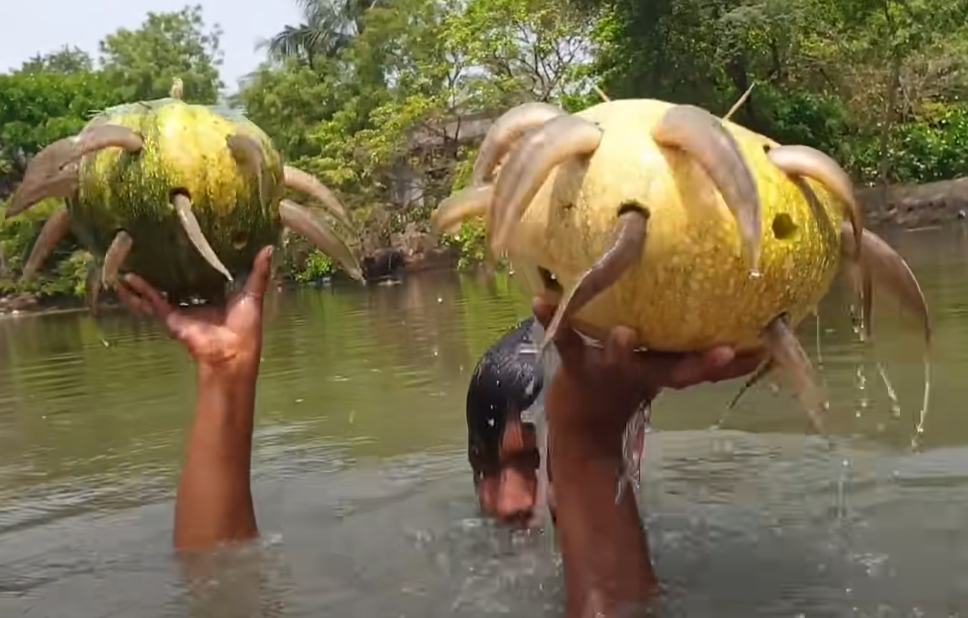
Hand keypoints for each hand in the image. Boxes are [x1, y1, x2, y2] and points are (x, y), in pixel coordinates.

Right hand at [117, 246, 273, 371]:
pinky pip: (153, 302)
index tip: (190, 238)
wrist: (232, 353)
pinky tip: (128, 277)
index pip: (205, 273)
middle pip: (179, 281)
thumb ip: (259, 272)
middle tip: (156, 243)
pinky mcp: (171, 318)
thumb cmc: (245, 326)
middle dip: (166, 266)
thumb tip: (269, 247)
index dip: (198, 258)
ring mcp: (183, 310)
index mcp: (217, 297)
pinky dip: (140, 291)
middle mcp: (198, 302)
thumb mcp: (253, 294)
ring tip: (130, 259)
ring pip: (160, 291)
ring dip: (145, 279)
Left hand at [533, 296, 765, 450]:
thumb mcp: (665, 376)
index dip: (725, 364)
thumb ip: (703, 365)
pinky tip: (540, 300)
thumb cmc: (626, 388)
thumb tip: (757, 348)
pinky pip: (565, 340)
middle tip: (719, 351)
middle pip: (667, 367)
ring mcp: (607, 369)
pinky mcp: (575, 365)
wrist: (581, 428)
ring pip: (617, 357)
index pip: (699, 369)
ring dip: (622, 348)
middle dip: (692, 362)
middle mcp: (639, 371)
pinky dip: (551, 319)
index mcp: (661, 371)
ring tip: (625, 334)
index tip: (755, 352)